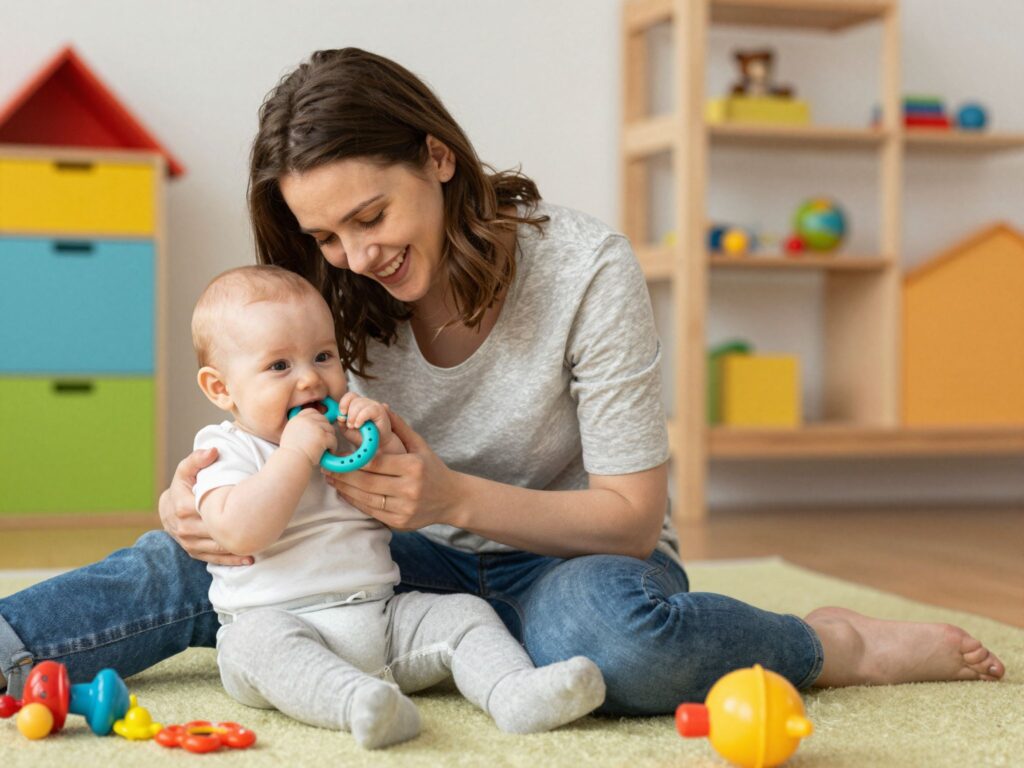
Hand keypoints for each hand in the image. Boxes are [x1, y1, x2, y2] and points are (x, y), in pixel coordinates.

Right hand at [159, 448, 252, 565]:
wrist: (168, 507)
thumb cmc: (183, 485)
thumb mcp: (186, 470)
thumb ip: (197, 459)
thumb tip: (213, 451)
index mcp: (182, 506)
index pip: (208, 510)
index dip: (227, 510)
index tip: (250, 506)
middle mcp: (183, 528)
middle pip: (215, 531)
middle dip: (236, 530)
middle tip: (264, 527)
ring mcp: (188, 542)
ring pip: (216, 547)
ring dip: (237, 548)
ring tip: (261, 544)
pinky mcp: (193, 552)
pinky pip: (213, 558)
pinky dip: (231, 560)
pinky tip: (249, 559)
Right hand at [280, 408, 336, 465]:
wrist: (291, 462)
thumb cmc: (291, 454)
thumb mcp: (291, 434)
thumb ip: (301, 427)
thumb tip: (314, 426)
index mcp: (297, 419)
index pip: (312, 412)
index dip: (317, 420)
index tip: (318, 430)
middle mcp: (306, 420)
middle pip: (323, 419)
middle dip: (325, 430)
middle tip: (323, 441)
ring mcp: (315, 427)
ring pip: (330, 429)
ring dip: (330, 439)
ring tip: (325, 448)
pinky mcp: (322, 436)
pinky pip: (333, 439)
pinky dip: (333, 447)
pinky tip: (328, 453)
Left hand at [323, 410, 462, 530]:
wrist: (452, 499)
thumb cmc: (432, 468)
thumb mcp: (420, 445)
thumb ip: (399, 427)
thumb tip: (381, 406)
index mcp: (414, 466)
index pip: (375, 463)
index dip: (353, 460)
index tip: (337, 455)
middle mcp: (410, 489)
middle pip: (367, 482)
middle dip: (343, 475)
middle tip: (327, 467)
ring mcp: (405, 508)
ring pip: (366, 498)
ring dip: (345, 489)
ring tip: (331, 479)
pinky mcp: (400, 522)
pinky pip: (371, 511)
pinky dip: (355, 502)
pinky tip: (345, 492)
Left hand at [337, 392, 402, 453]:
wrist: (376, 445)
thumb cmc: (363, 436)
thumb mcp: (347, 431)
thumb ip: (341, 422)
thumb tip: (340, 416)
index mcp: (358, 405)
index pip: (350, 396)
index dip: (344, 403)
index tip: (342, 414)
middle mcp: (366, 403)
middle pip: (354, 400)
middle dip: (349, 414)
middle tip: (349, 425)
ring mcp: (374, 406)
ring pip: (360, 404)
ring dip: (353, 416)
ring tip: (354, 426)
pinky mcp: (380, 411)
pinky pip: (368, 410)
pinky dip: (361, 418)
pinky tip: (358, 425)